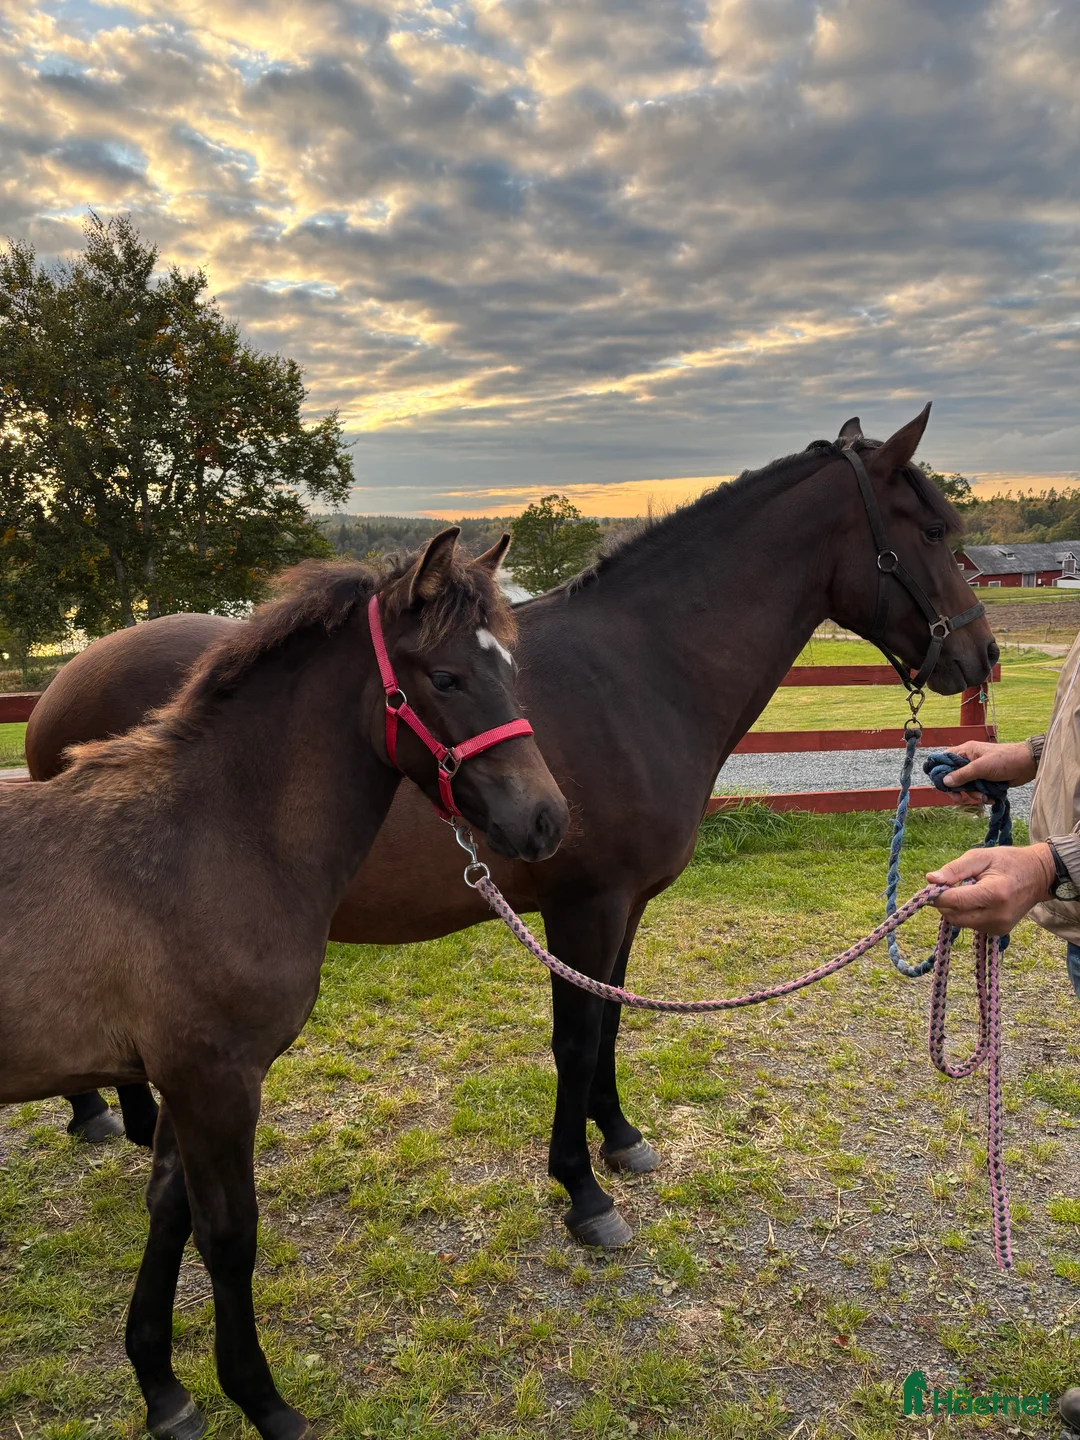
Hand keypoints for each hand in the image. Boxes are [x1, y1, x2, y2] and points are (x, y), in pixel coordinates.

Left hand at [926, 844, 1054, 931]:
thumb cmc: (1008, 862)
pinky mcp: (999, 932)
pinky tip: (979, 901)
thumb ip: (955, 869)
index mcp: (993, 894)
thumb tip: (930, 879)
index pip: (954, 901)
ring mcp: (999, 927)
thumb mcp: (981, 856)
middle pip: (954, 916)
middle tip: (951, 886)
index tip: (930, 886)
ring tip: (970, 891)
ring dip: (956, 909)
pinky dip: (967, 914)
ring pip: (960, 922)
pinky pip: (971, 925)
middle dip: (945, 902)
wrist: (1039, 876)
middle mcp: (997, 915)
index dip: (936, 896)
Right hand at [937, 740, 1036, 801]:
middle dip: (959, 789)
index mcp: (966, 752)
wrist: (1028, 765)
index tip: (942, 785)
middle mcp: (969, 761)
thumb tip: (945, 781)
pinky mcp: (986, 781)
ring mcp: (978, 772)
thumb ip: (962, 774)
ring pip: (966, 787)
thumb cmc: (1005, 760)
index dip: (941, 772)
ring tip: (983, 797)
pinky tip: (990, 797)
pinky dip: (982, 796)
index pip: (944, 760)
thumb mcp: (981, 767)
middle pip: (954, 778)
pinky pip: (977, 791)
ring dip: (973, 794)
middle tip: (960, 799)